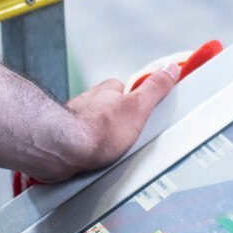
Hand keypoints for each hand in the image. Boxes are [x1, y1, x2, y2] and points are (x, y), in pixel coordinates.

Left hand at [33, 64, 180, 181]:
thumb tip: (170, 70)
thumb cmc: (95, 130)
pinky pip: (82, 146)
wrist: (61, 150)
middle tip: (128, 142)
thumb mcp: (138, 107)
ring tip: (111, 155)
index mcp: (108, 91)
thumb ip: (155, 88)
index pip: (130, 93)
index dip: (139, 107)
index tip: (144, 119)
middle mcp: (90, 102)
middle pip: (113, 112)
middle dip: (120, 127)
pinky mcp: (66, 140)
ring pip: (96, 130)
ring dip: (103, 141)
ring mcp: (76, 121)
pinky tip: (94, 162)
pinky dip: (88, 153)